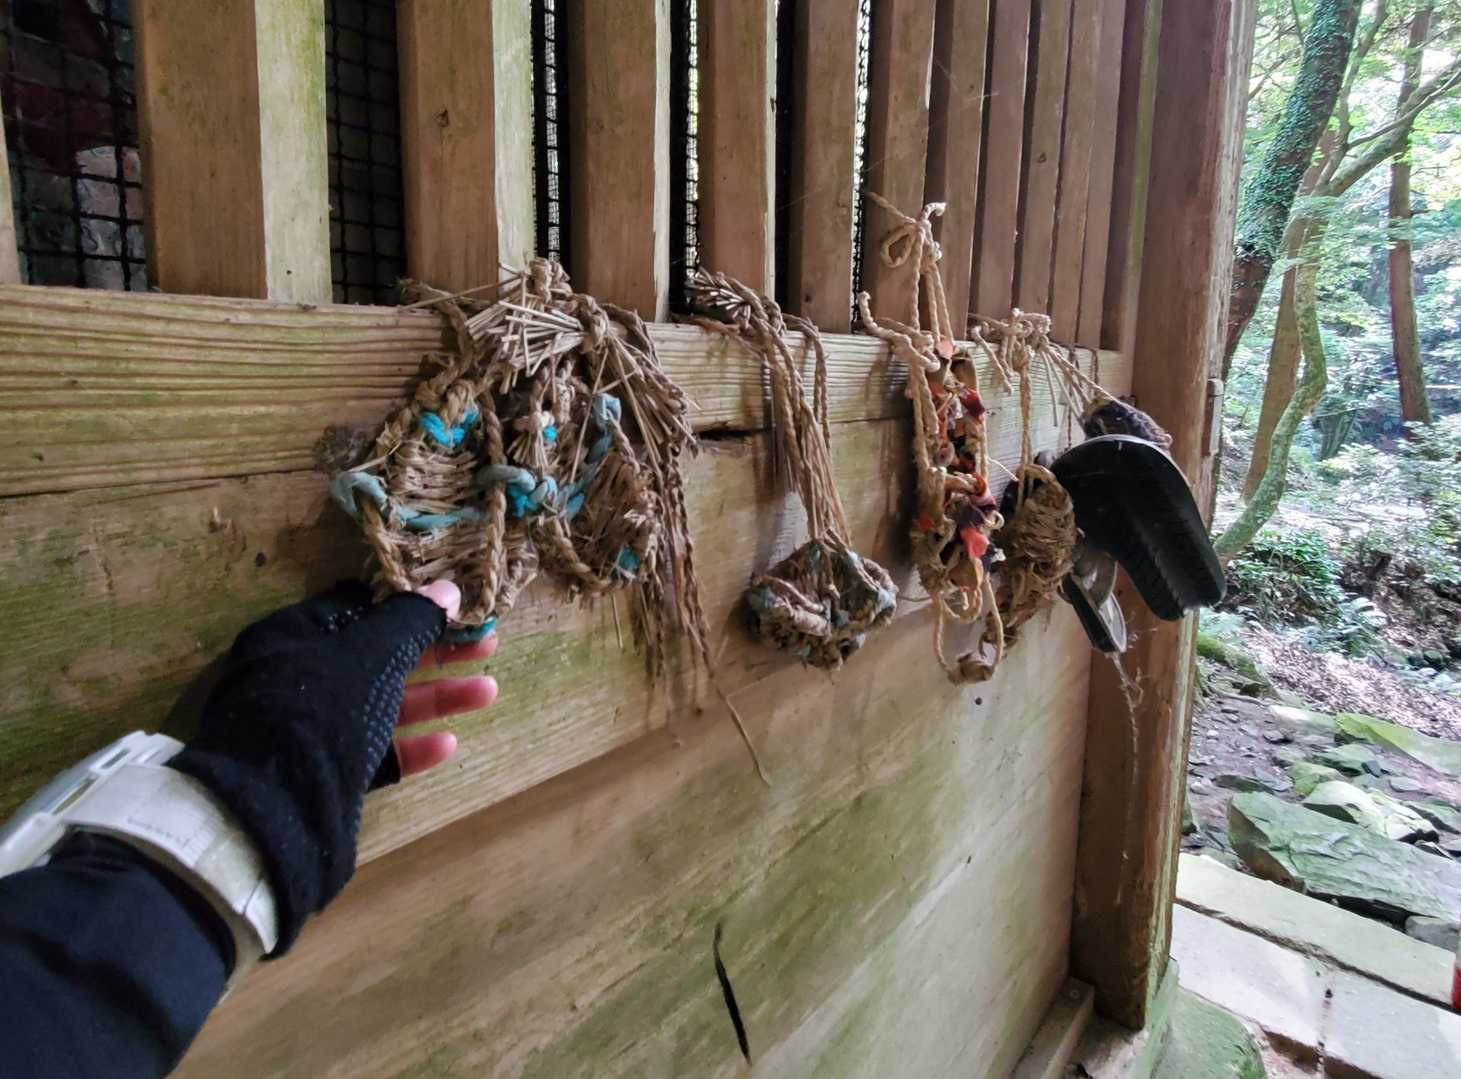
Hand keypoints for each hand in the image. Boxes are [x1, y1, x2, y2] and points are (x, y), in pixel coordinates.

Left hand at [169, 579, 498, 952]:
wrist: (274, 807)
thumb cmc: (320, 709)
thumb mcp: (371, 653)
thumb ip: (411, 621)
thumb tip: (447, 589)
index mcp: (293, 637)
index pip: (355, 608)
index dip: (406, 606)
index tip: (451, 608)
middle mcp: (298, 679)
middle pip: (378, 657)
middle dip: (434, 652)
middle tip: (484, 645)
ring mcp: (310, 730)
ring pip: (382, 705)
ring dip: (435, 697)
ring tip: (487, 691)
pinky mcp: (324, 773)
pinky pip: (373, 751)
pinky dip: (411, 746)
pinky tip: (448, 744)